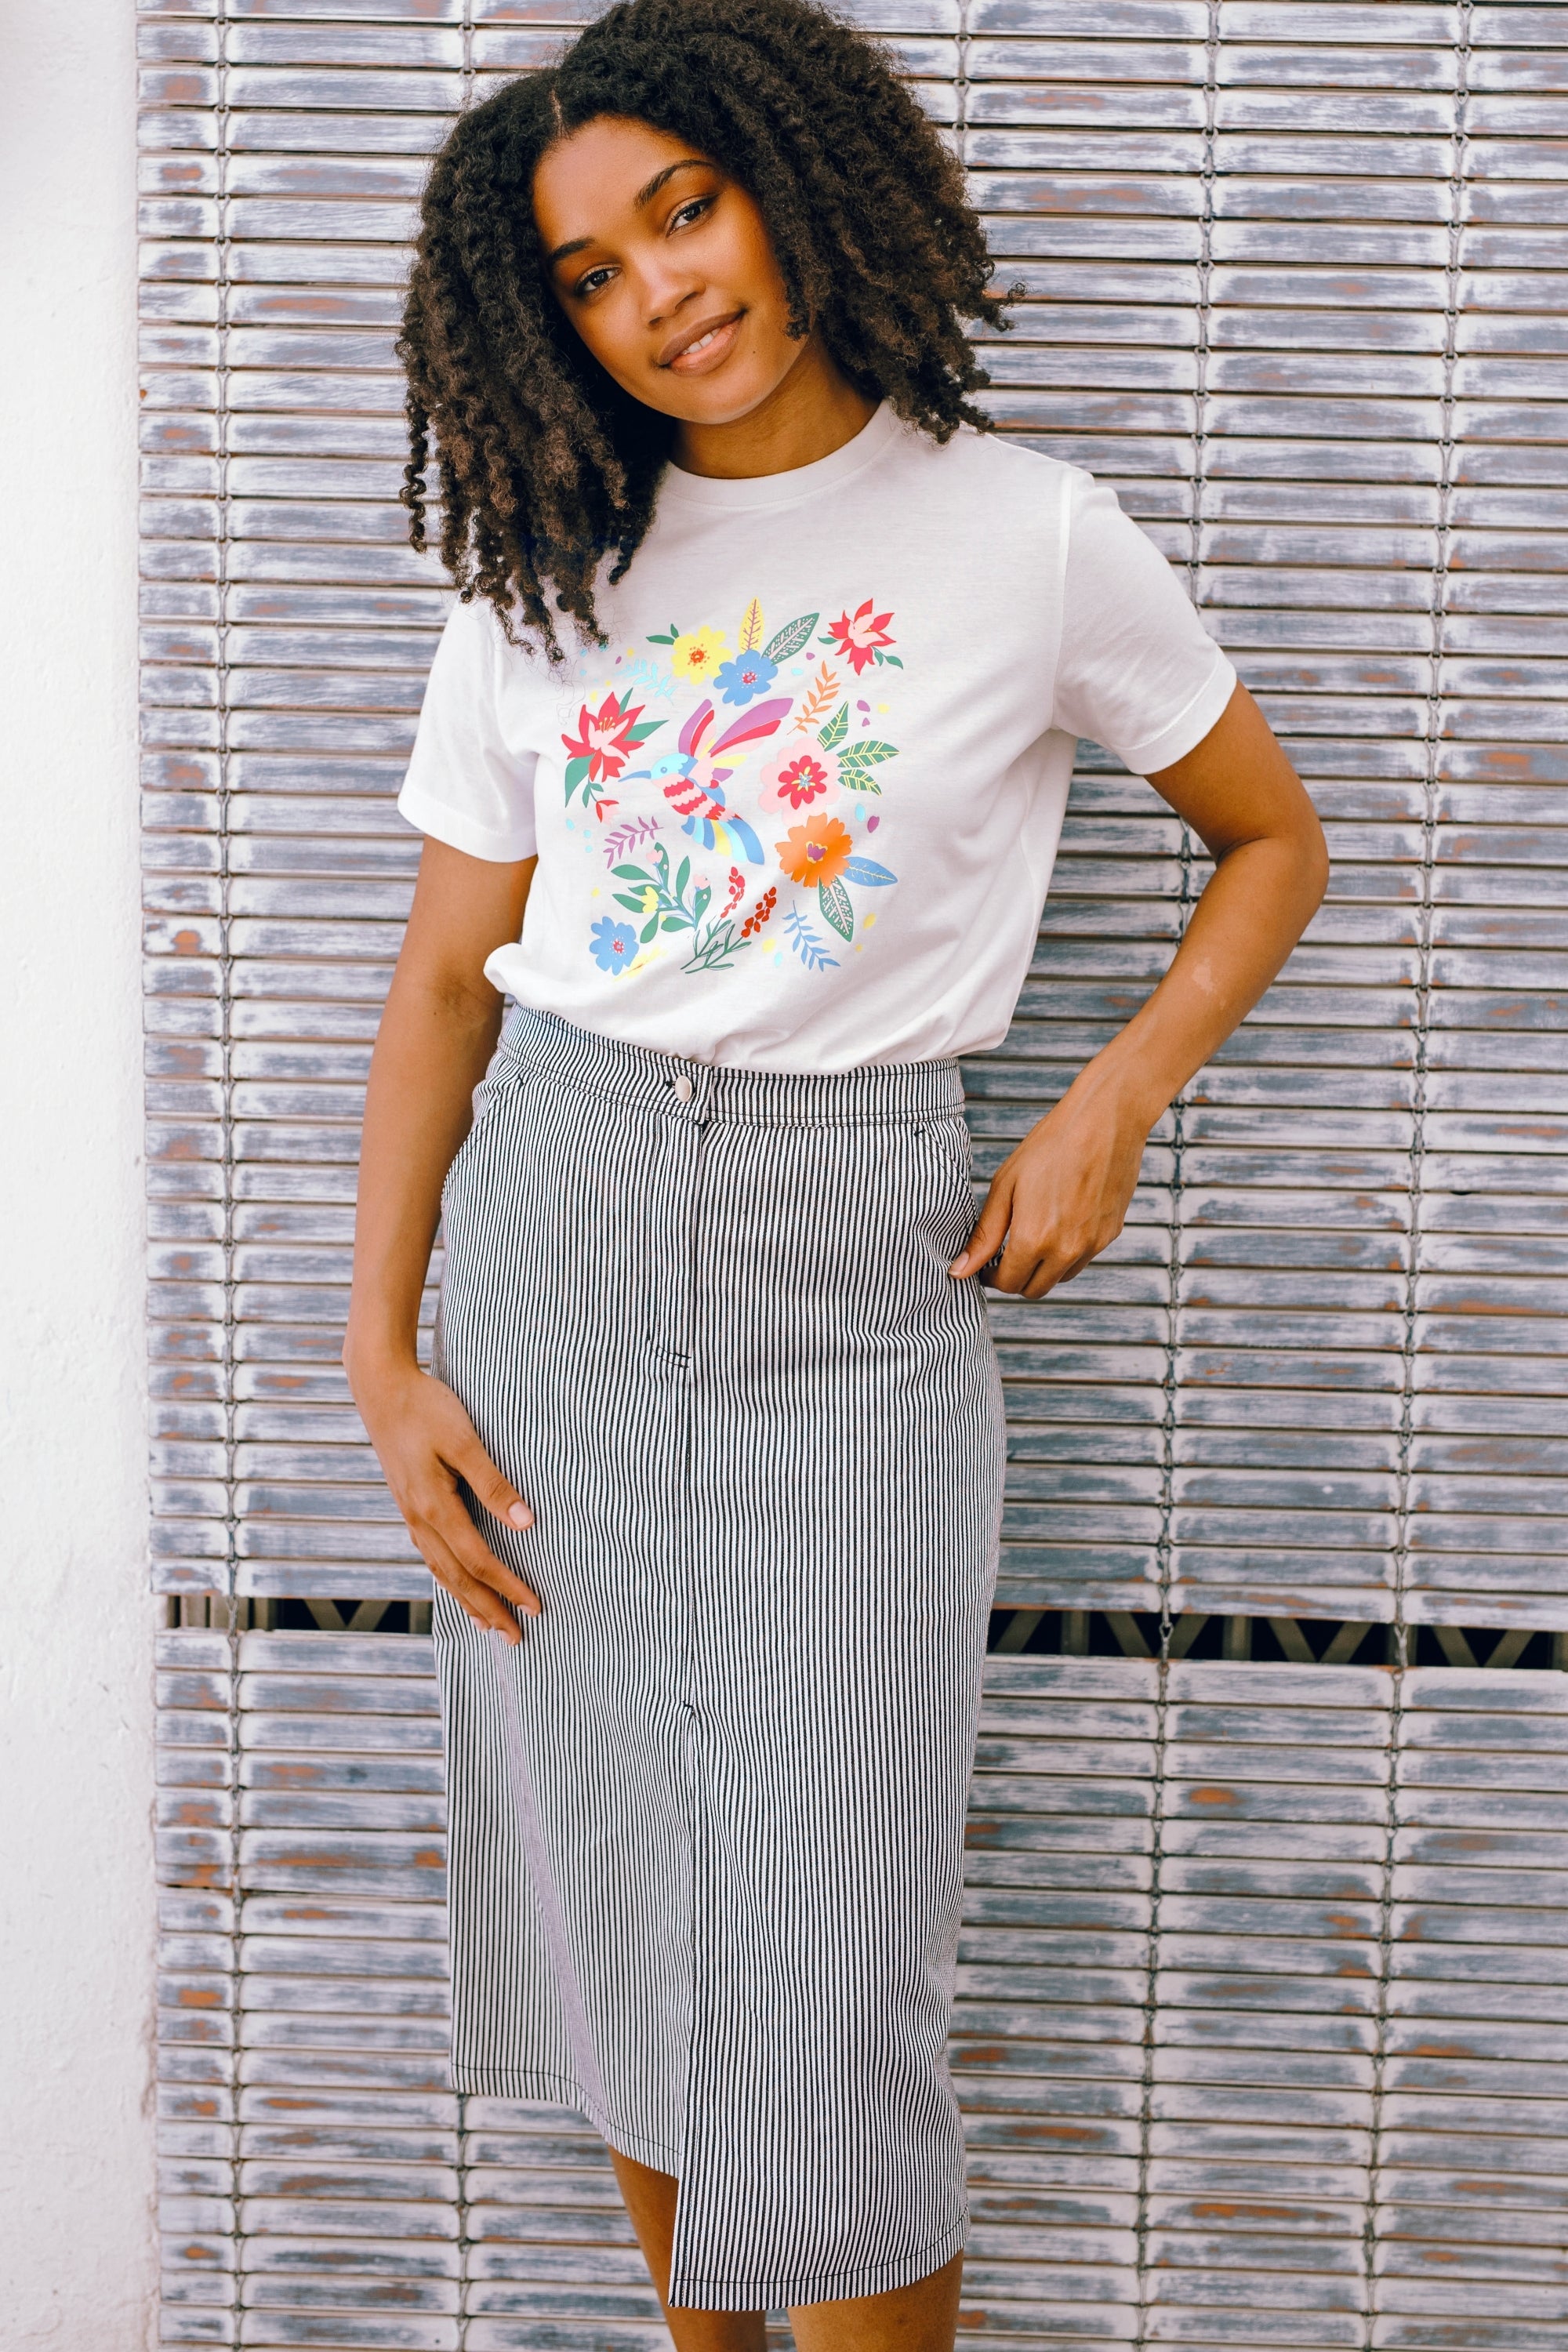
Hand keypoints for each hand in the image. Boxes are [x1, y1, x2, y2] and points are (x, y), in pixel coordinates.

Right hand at [346, 1354, 539, 1641]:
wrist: (381, 1388)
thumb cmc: (426, 1408)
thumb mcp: (464, 1440)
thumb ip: (493, 1483)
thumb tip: (526, 1523)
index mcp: (434, 1506)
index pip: (478, 1560)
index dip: (507, 1586)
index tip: (534, 1607)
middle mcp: (419, 1518)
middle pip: (456, 1578)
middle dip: (487, 1609)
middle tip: (515, 1638)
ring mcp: (410, 1513)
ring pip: (440, 1570)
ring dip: (466, 1600)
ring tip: (489, 1624)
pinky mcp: (409, 1504)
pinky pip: (430, 1554)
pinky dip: (448, 1577)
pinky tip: (458, 1583)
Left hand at [950, 1063, 1156, 1298]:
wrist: (1104, 1121)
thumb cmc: (1051, 1146)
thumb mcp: (1005, 1187)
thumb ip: (984, 1235)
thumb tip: (959, 1271)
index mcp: (1034, 1239)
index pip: (1008, 1283)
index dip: (992, 1277)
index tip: (987, 1264)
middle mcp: (1067, 1251)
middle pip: (1035, 1289)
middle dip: (1016, 1278)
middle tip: (1006, 1253)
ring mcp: (1093, 1245)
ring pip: (1062, 1277)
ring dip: (1044, 1267)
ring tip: (1035, 1232)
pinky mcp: (1112, 1234)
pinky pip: (1084, 1258)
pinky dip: (1068, 1251)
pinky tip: (1061, 1218)